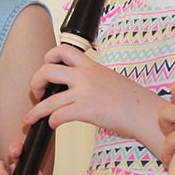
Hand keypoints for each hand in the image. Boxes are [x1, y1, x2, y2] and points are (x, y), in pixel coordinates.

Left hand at [26, 43, 160, 137]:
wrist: (144, 111)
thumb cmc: (131, 99)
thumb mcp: (109, 78)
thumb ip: (91, 78)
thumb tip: (78, 87)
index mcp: (91, 65)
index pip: (63, 50)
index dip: (49, 57)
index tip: (46, 68)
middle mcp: (85, 75)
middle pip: (47, 70)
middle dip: (35, 81)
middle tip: (37, 92)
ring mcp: (84, 92)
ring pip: (48, 99)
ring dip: (36, 110)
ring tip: (30, 118)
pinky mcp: (86, 110)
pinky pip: (58, 115)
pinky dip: (51, 121)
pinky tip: (53, 125)